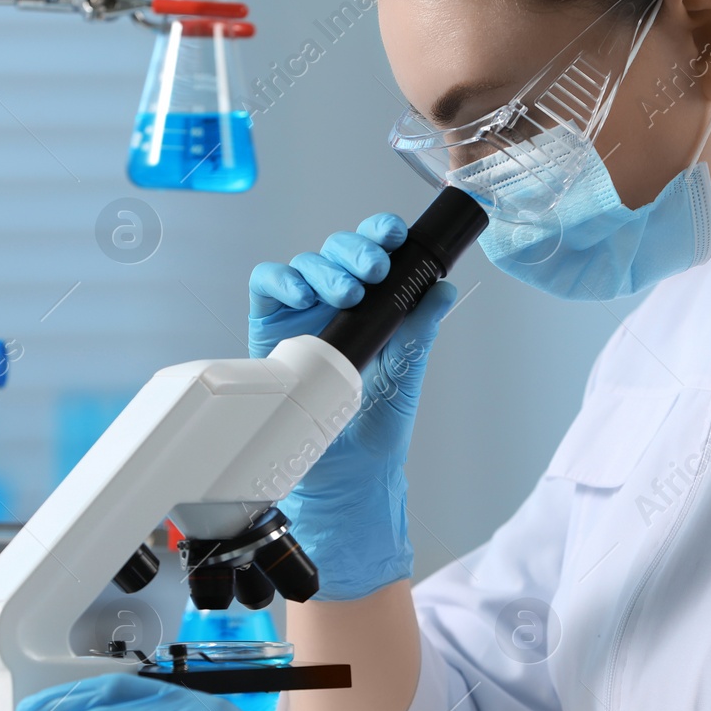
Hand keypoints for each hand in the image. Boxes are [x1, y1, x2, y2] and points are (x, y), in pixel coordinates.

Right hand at [249, 213, 457, 600]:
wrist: (342, 475)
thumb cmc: (374, 431)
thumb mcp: (405, 378)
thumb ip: (420, 333)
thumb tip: (443, 290)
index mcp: (374, 308)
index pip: (376, 256)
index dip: (380, 235)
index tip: (394, 236)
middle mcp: (336, 305)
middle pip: (339, 250)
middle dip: (356, 249)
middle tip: (374, 267)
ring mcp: (301, 315)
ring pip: (306, 263)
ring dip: (326, 267)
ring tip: (347, 293)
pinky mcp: (269, 329)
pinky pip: (268, 286)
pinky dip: (282, 280)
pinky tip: (301, 295)